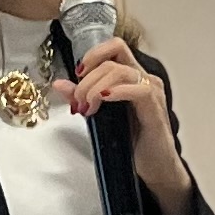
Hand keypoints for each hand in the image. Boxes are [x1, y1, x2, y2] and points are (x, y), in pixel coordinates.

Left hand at [61, 34, 191, 214]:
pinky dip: (116, 91)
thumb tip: (59, 83)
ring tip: (88, 108)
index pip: (114, 47)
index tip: (76, 75)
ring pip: (121, 70)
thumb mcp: (101, 116)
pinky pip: (138, 89)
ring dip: (96, 87)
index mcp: (132, 76)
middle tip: (78, 102)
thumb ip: (83, 97)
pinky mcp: (155, 108)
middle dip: (87, 77)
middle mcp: (144, 78)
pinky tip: (104, 100)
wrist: (154, 167)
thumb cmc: (133, 141)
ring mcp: (152, 91)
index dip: (92, 55)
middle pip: (114, 55)